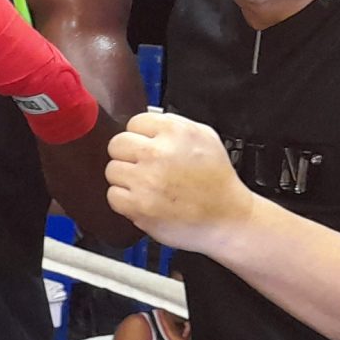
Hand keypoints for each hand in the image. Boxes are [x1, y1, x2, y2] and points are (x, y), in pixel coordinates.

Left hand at [105, 111, 258, 253]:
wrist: (227, 217)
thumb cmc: (216, 180)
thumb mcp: (204, 137)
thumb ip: (173, 124)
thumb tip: (146, 124)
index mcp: (175, 132)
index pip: (134, 123)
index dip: (141, 137)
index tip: (148, 147)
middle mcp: (158, 153)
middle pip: (117, 144)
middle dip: (129, 156)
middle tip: (144, 167)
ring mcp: (146, 180)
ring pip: (112, 170)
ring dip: (126, 178)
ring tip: (147, 185)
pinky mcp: (139, 205)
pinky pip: (113, 195)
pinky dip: (125, 200)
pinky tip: (144, 200)